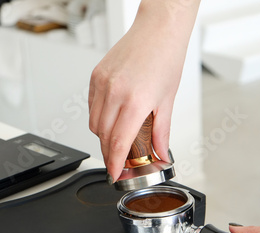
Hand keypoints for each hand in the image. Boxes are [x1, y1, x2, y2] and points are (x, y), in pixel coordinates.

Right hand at [88, 0, 199, 180]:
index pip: (118, 142)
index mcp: (135, 101)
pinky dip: (99, 118)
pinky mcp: (95, 76)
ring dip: (104, 137)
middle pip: (103, 136)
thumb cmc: (166, 60)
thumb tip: (161, 153)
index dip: (114, 163)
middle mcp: (114, 92)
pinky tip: (112, 119)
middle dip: (109, 154)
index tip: (114, 174)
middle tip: (118, 162)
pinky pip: (91, 106)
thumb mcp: (168, 101)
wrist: (157, 31)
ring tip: (118, 140)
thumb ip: (162, 132)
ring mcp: (102, 83)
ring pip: (94, 123)